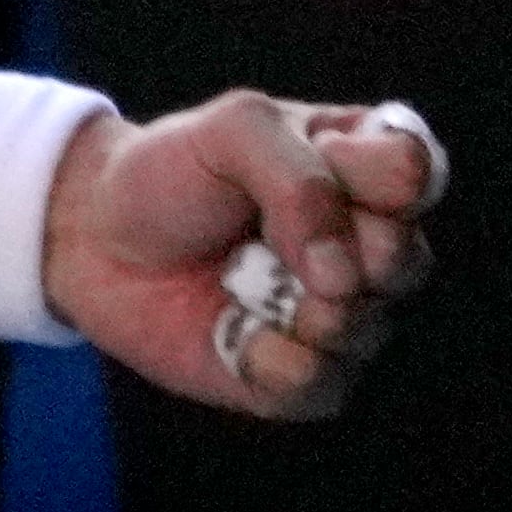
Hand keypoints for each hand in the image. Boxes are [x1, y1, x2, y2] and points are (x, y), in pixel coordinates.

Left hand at [38, 93, 443, 420]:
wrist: (95, 237)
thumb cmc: (171, 171)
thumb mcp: (232, 130)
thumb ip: (301, 178)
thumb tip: (343, 274)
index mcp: (363, 168)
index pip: (416, 173)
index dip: (372, 177)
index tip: (321, 158)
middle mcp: (369, 246)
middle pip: (407, 261)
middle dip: (335, 247)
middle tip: (267, 232)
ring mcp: (344, 316)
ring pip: (365, 326)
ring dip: (291, 301)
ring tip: (238, 273)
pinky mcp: (307, 377)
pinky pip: (317, 382)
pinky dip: (264, 353)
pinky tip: (228, 325)